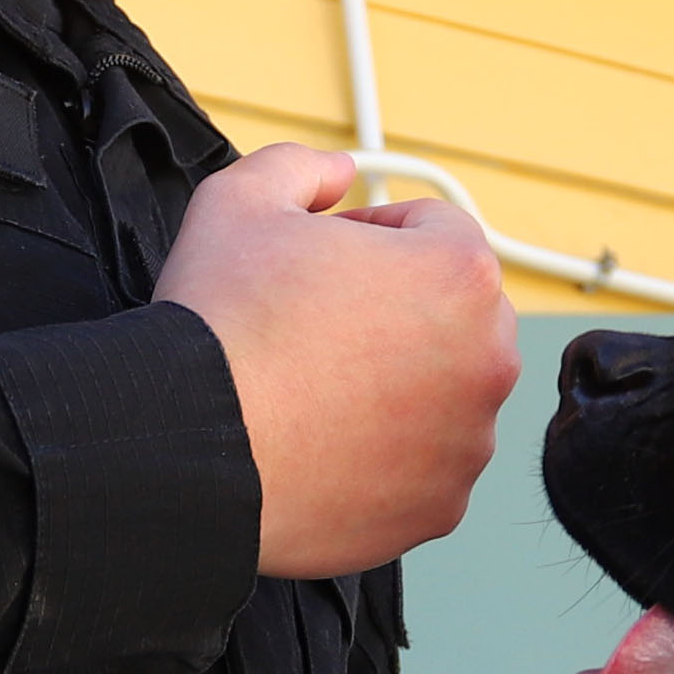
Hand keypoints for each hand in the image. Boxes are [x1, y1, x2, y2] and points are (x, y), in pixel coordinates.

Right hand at [154, 147, 515, 578]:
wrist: (186, 447)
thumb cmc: (220, 325)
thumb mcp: (241, 200)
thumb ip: (302, 165)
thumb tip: (338, 170)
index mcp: (461, 273)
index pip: (436, 228)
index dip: (370, 234)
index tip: (324, 259)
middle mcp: (487, 360)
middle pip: (452, 313)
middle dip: (396, 310)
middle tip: (317, 324)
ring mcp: (469, 443)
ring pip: (442, 393)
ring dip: (397, 384)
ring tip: (314, 389)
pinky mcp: (440, 508)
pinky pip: (422, 465)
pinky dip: (386, 455)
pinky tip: (322, 443)